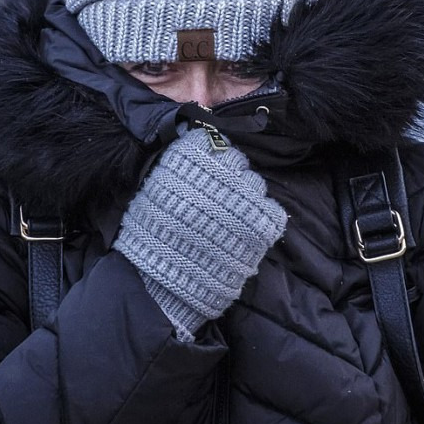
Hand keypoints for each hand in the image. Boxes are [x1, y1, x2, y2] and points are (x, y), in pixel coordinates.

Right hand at [113, 127, 286, 339]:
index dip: (211, 155)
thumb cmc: (151, 238)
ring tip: (231, 216)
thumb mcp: (153, 191)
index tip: (207, 168)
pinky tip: (249, 228)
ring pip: (255, 183)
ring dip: (246, 196)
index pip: (212, 141)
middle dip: (230, 175)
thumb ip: (176, 168)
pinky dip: (263, 217)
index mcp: (188, 162)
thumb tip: (195, 149)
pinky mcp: (261, 226)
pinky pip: (272, 211)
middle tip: (219, 194)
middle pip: (237, 160)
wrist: (162, 282)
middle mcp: (220, 173)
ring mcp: (244, 199)